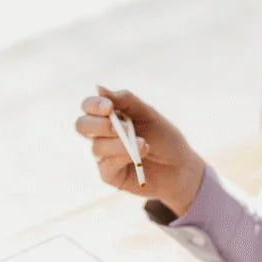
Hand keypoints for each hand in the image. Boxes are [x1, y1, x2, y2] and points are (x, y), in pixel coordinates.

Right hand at [75, 86, 206, 214]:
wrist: (180, 167)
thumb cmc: (164, 138)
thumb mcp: (148, 114)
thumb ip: (126, 100)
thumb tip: (99, 88)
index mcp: (109, 116)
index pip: (88, 106)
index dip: (93, 105)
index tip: (108, 107)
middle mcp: (101, 135)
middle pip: (82, 126)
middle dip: (99, 125)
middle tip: (122, 127)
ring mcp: (104, 155)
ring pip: (97, 146)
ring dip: (120, 143)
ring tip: (144, 143)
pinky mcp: (109, 174)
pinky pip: (107, 164)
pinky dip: (123, 157)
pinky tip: (140, 156)